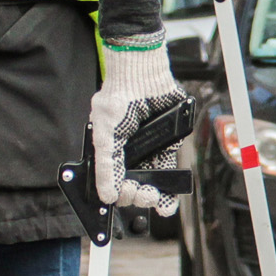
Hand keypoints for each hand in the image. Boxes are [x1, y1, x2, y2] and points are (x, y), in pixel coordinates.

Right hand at [88, 39, 189, 213]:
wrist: (143, 76)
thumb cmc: (118, 98)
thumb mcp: (106, 135)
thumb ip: (107, 166)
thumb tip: (107, 194)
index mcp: (109, 151)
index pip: (112, 182)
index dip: (118, 193)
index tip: (124, 195)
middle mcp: (127, 153)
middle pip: (131, 185)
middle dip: (136, 196)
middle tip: (143, 194)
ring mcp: (147, 150)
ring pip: (150, 182)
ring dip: (153, 197)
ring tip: (155, 198)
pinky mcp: (166, 145)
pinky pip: (167, 170)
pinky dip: (169, 186)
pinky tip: (169, 199)